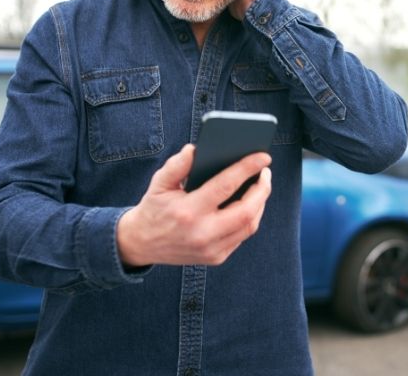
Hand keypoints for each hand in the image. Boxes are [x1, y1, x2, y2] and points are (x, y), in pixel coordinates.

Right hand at [116, 144, 271, 266]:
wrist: (141, 244)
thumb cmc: (154, 207)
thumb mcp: (159, 182)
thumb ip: (178, 164)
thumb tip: (197, 149)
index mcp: (188, 211)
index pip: (226, 186)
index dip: (248, 168)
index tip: (263, 157)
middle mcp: (202, 234)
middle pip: (247, 211)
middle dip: (262, 189)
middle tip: (265, 172)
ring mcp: (211, 250)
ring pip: (249, 225)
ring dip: (260, 203)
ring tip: (261, 185)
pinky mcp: (216, 258)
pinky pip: (242, 236)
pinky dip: (250, 217)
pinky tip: (251, 202)